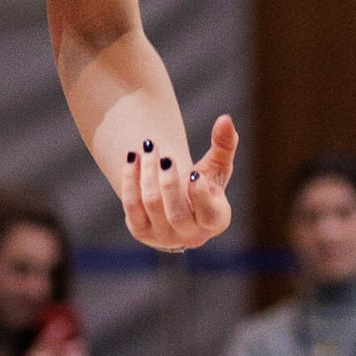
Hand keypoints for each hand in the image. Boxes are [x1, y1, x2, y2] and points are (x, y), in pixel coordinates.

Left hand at [122, 113, 237, 252]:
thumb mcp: (215, 167)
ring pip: (152, 205)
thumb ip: (224, 145)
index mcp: (214, 221)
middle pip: (177, 213)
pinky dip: (130, 179)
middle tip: (164, 156)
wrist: (174, 204)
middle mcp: (190, 235)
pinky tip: (132, 157)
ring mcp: (163, 236)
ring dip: (148, 173)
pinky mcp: (140, 231)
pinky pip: (131, 205)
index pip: (209, 216)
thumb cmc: (201, 183)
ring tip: (148, 147)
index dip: (201, 197)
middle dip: (169, 183)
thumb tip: (225, 119)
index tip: (194, 173)